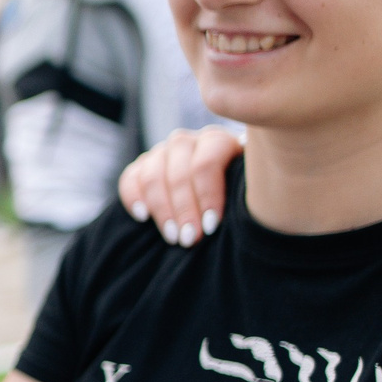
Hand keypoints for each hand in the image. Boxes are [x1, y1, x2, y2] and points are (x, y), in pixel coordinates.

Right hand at [117, 126, 245, 246]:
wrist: (222, 203)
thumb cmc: (242, 202)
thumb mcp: (250, 194)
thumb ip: (246, 196)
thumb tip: (239, 214)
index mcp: (220, 142)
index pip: (207, 162)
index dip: (207, 195)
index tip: (211, 227)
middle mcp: (190, 142)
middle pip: (179, 171)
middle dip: (184, 209)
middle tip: (190, 239)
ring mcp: (163, 152)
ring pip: (153, 174)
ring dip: (162, 209)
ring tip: (173, 237)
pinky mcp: (142, 166)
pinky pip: (131, 178)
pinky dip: (134, 197)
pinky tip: (143, 217)